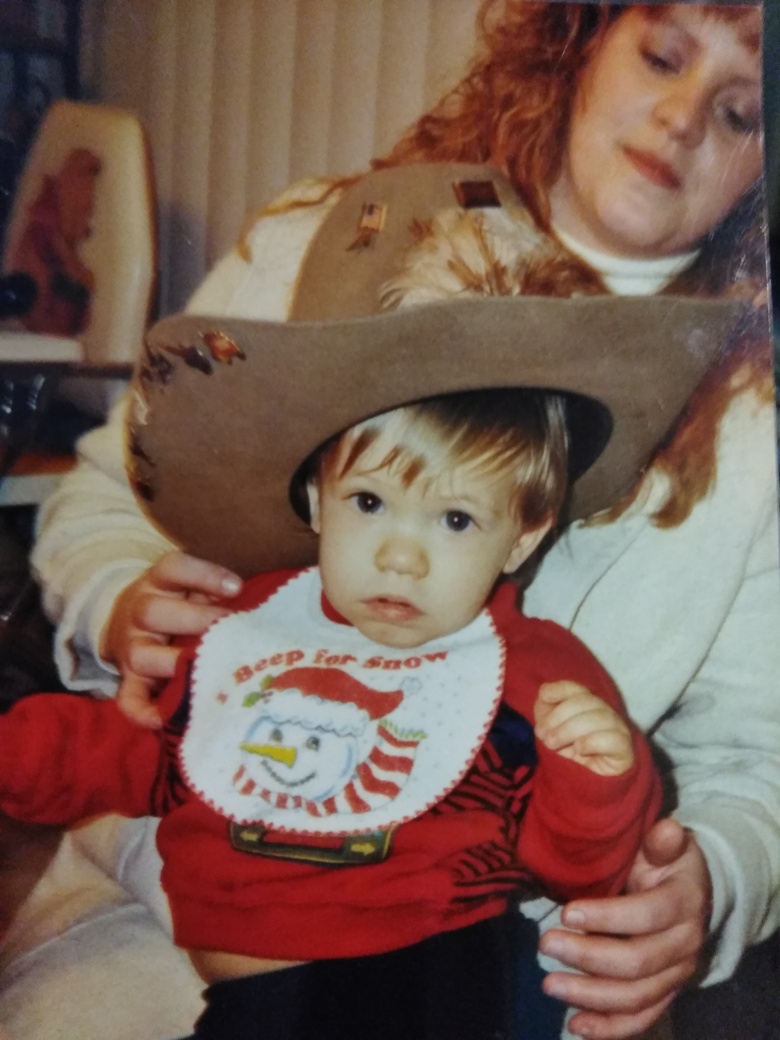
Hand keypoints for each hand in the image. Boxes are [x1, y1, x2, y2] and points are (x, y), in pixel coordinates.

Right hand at [102, 551, 241, 726]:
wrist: (128, 621)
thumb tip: (257, 610)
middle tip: (230, 632)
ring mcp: (130, 647)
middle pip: (153, 612)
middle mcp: (138, 611)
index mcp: (158, 582)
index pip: (174, 568)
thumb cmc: (178, 603)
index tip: (236, 588)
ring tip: (210, 672)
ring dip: (175, 665)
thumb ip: (217, 592)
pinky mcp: (127, 678)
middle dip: (195, 622)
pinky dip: (143, 712)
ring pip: (141, 656)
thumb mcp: (192, 586)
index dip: (204, 575)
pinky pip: (127, 698)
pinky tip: (165, 719)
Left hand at [534, 681, 632, 775]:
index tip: (544, 695)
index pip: (578, 689)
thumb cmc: (571, 756)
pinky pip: (613, 739)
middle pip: (586, 701)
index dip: (561, 689)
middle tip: (543, 734)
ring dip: (569, 729)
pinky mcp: (625, 751)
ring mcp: (618, 730)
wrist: (588, 789)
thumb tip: (544, 695)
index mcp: (587, 705)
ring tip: (553, 744)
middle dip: (559, 715)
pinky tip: (579, 750)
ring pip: (599, 717)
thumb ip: (545, 712)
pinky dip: (592, 741)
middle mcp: (605, 713)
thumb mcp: (551, 732)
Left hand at [539, 819, 711, 1038]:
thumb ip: (661, 842)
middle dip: (588, 956)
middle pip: (637, 961)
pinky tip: (576, 1026)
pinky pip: (640, 1019)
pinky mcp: (665, 994)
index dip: (606, 917)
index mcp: (684, 902)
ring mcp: (677, 975)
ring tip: (550, 985)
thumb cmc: (665, 863)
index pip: (646, 916)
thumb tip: (667, 830)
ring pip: (636, 997)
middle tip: (545, 943)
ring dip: (590, 996)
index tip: (566, 912)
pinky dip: (609, 1027)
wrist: (692, 892)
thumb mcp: (665, 845)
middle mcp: (685, 945)